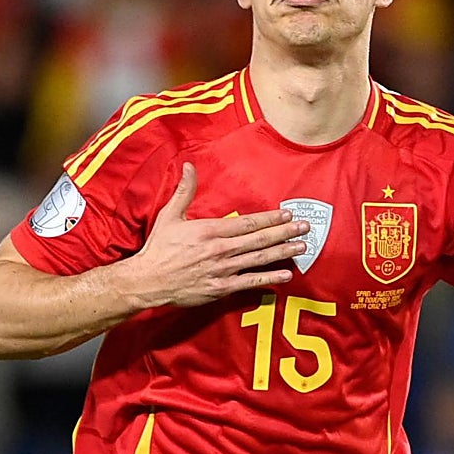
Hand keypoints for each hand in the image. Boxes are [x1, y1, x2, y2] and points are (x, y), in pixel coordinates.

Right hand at [125, 162, 309, 308]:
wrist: (148, 280)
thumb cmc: (159, 248)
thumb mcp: (169, 215)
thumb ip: (184, 191)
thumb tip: (189, 166)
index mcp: (210, 230)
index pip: (247, 223)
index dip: (270, 218)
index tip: (287, 214)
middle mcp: (220, 250)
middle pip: (259, 240)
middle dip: (285, 233)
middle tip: (305, 228)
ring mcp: (223, 270)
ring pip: (259, 259)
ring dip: (283, 252)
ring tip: (302, 247)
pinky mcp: (221, 288)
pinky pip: (250, 282)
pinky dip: (269, 279)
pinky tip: (285, 275)